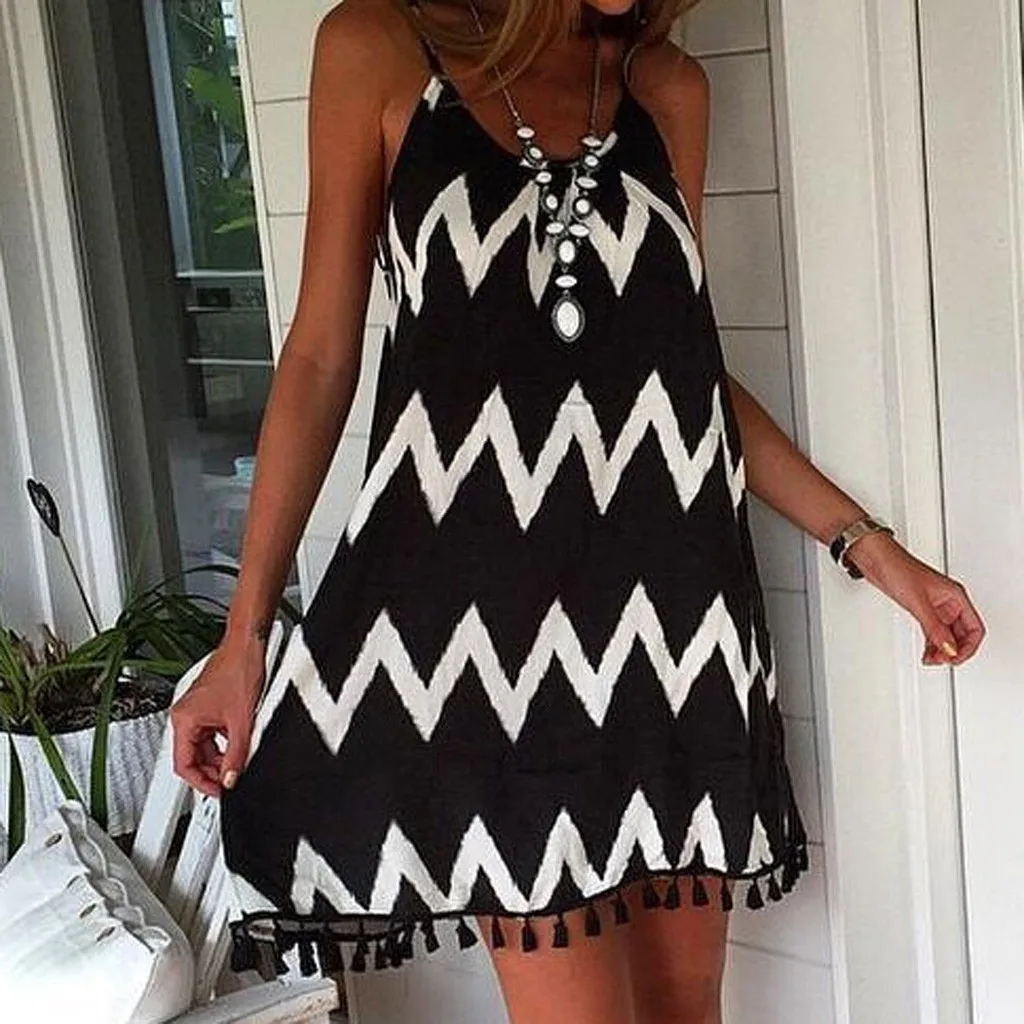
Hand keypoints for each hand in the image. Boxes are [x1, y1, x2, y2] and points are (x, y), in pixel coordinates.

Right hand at [169, 632, 266, 797]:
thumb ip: (237, 754)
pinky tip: (240, 741)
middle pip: (194, 756)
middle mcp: (185, 715)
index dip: (202, 783)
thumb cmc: (239, 670)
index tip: (219, 791)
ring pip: (205, 745)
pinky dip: (225, 741)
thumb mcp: (242, 721)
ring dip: (221, 755)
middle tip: (232, 779)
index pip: (184, 765)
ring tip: (240, 759)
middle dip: (213, 770)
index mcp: (184, 720)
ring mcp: (196, 710)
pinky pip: (212, 732)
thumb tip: (232, 778)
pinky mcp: (208, 705)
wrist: (247, 645)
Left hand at [843, 531, 985, 665]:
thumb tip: (948, 648)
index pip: (975, 628)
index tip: (955, 658)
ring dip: (943, 650)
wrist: (877, 559)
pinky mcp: (922, 608)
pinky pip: (934, 631)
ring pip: (948, 635)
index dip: (968, 647)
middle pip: (963, 634)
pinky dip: (932, 644)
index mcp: (956, 596)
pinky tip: (927, 653)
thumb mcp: (918, 602)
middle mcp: (949, 602)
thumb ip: (934, 627)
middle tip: (942, 660)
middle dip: (955, 650)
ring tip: (932, 660)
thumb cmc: (898, 568)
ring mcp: (935, 606)